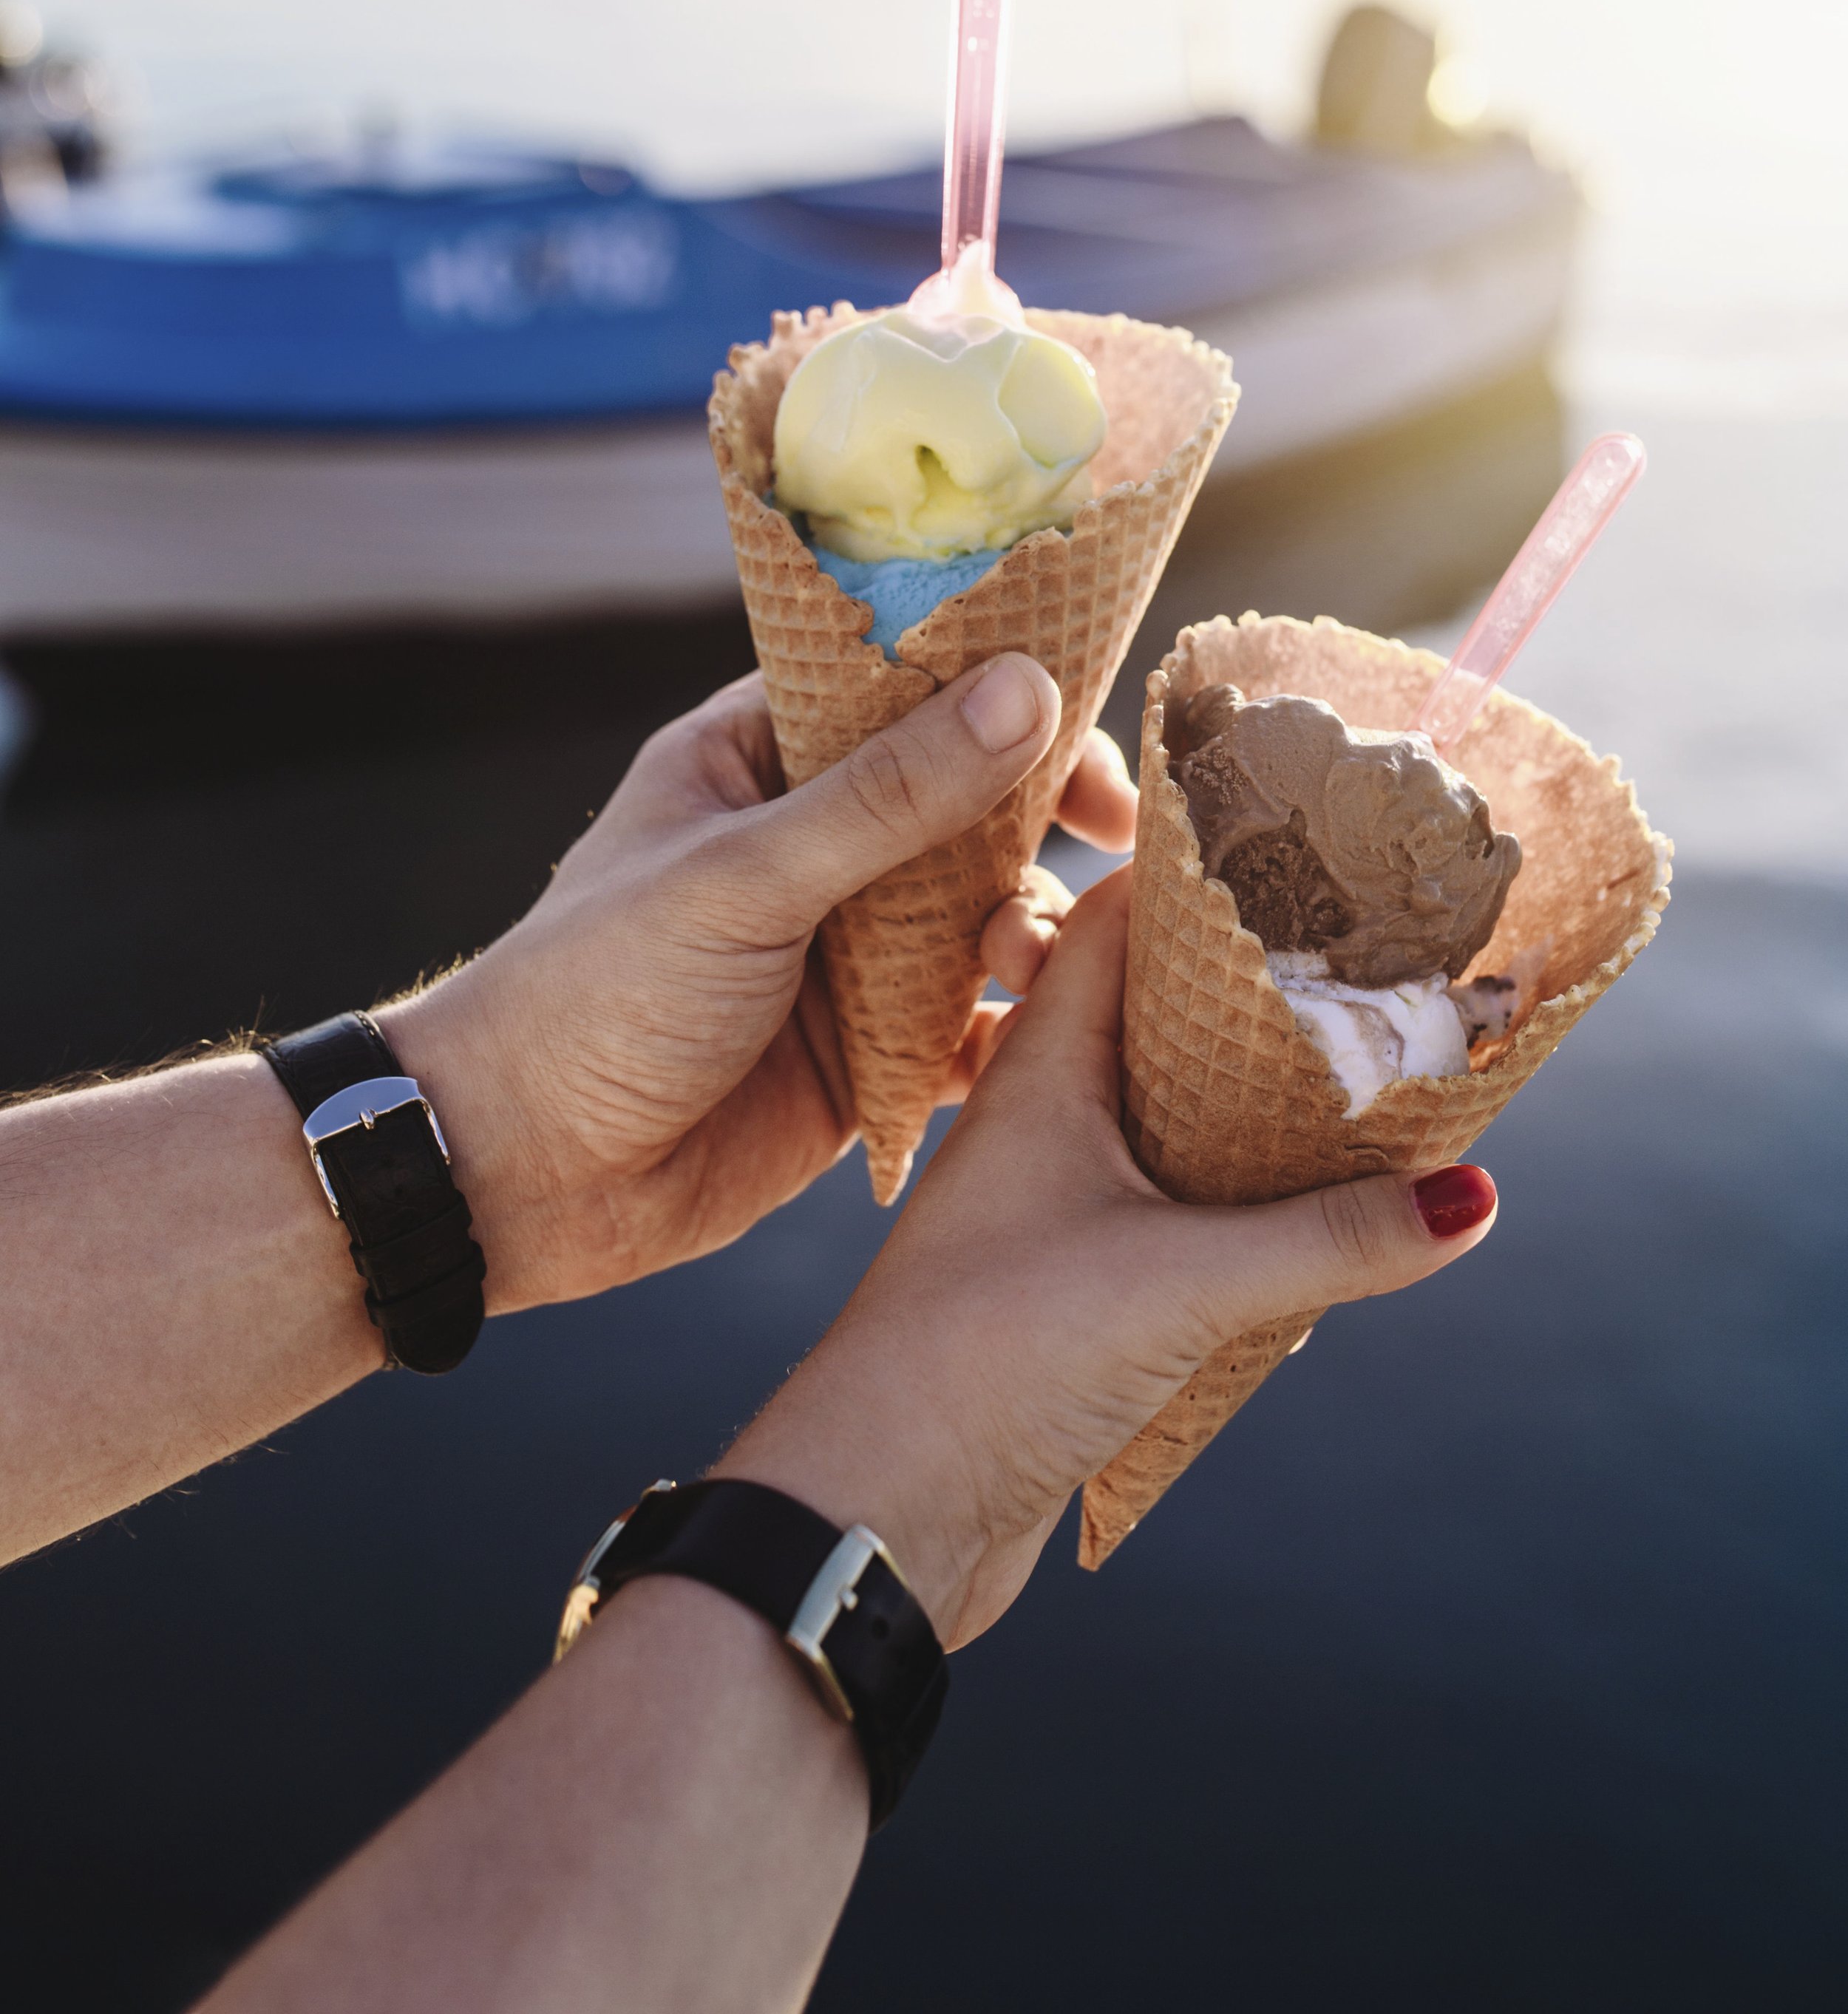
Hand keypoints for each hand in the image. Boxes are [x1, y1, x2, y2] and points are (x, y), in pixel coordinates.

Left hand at [382, 658, 1134, 1312]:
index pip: (901, 686)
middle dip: (1045, 823)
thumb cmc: (595, 996)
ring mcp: (844, 954)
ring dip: (1029, 933)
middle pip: (967, 802)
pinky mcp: (869, 1058)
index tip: (1088, 724)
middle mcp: (812, 846)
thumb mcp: (745, 878)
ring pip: (984, 915)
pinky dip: (1023, 1030)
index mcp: (757, 760)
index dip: (1003, 691)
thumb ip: (892, 794)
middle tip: (1122, 847)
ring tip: (1023, 966)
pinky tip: (1055, 1039)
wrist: (520, 1182)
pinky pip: (977, 1029)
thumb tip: (1027, 687)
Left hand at [721, 869, 1498, 1643]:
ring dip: (1258, 1101)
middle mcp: (1044, 1119)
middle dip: (1261, 990)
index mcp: (1042, 1070)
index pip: (1124, 922)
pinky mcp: (1072, 1285)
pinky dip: (1244, 1196)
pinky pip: (1175, 1207)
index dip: (1207, 872)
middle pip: (1164, 1016)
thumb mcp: (1178, 1284)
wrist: (874, 1512)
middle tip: (1378, 957)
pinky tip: (1319, 1211)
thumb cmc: (982, 1361)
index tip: (1310, 838)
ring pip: (1173, 1117)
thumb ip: (1329, 1239)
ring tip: (1376, 1074)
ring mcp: (1055, 1202)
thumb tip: (1470, 1196)